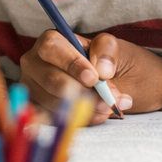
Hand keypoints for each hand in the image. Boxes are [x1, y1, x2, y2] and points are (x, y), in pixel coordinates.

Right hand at [20, 30, 161, 123]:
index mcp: (53, 42)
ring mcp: (35, 87)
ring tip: (107, 108)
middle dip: (82, 93)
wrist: (126, 84)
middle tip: (107, 101)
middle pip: (50, 78)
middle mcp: (37, 63)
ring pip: (52, 102)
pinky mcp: (40, 107)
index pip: (52, 48)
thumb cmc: (114, 63)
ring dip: (83, 109)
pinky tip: (97, 114)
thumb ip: (108, 55)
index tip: (94, 79)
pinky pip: (56, 118)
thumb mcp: (118, 51)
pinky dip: (80, 120)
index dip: (71, 64)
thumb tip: (102, 71)